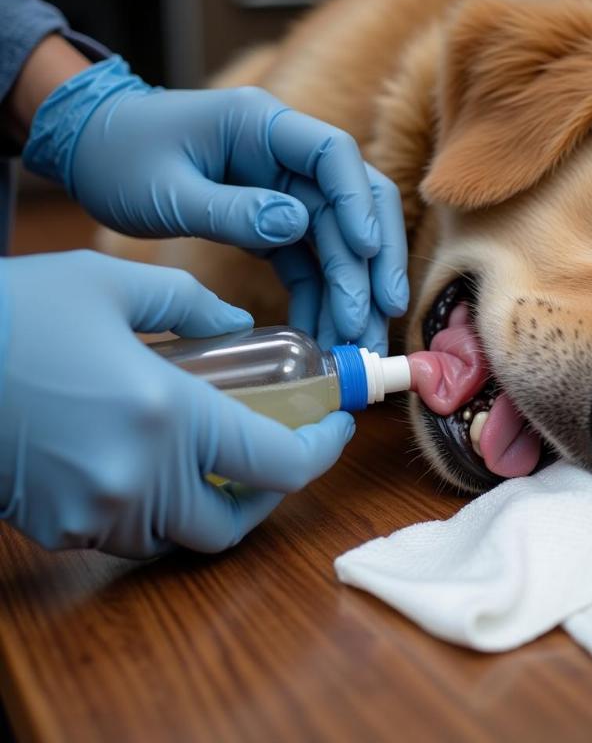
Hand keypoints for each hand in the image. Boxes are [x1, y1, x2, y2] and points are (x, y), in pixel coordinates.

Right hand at [0, 251, 354, 557]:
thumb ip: (191, 303)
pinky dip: (157, 508)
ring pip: (183, 535)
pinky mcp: (58, 528)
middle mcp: (138, 479)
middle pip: (235, 522)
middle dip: (268, 491)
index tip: (334, 429)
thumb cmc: (18, 312)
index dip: (321, 451)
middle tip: (279, 449)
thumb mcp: (113, 283)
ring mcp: (95, 513)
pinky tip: (151, 463)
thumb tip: (237, 324)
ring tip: (218, 454)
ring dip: (212, 502)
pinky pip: (131, 534)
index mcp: (167, 416)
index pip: (280, 462)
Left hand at [22, 54, 407, 353]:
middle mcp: (285, 156)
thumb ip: (230, 210)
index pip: (333, 154)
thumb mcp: (169, 191)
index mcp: (261, 125)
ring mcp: (285, 190)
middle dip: (372, 261)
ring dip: (352, 290)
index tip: (364, 251)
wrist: (95, 153)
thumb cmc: (121, 158)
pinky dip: (319, 297)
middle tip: (380, 315)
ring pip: (339, 240)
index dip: (356, 202)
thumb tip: (297, 226)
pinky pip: (308, 261)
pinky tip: (322, 332)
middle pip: (354, 202)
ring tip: (356, 341)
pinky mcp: (274, 222)